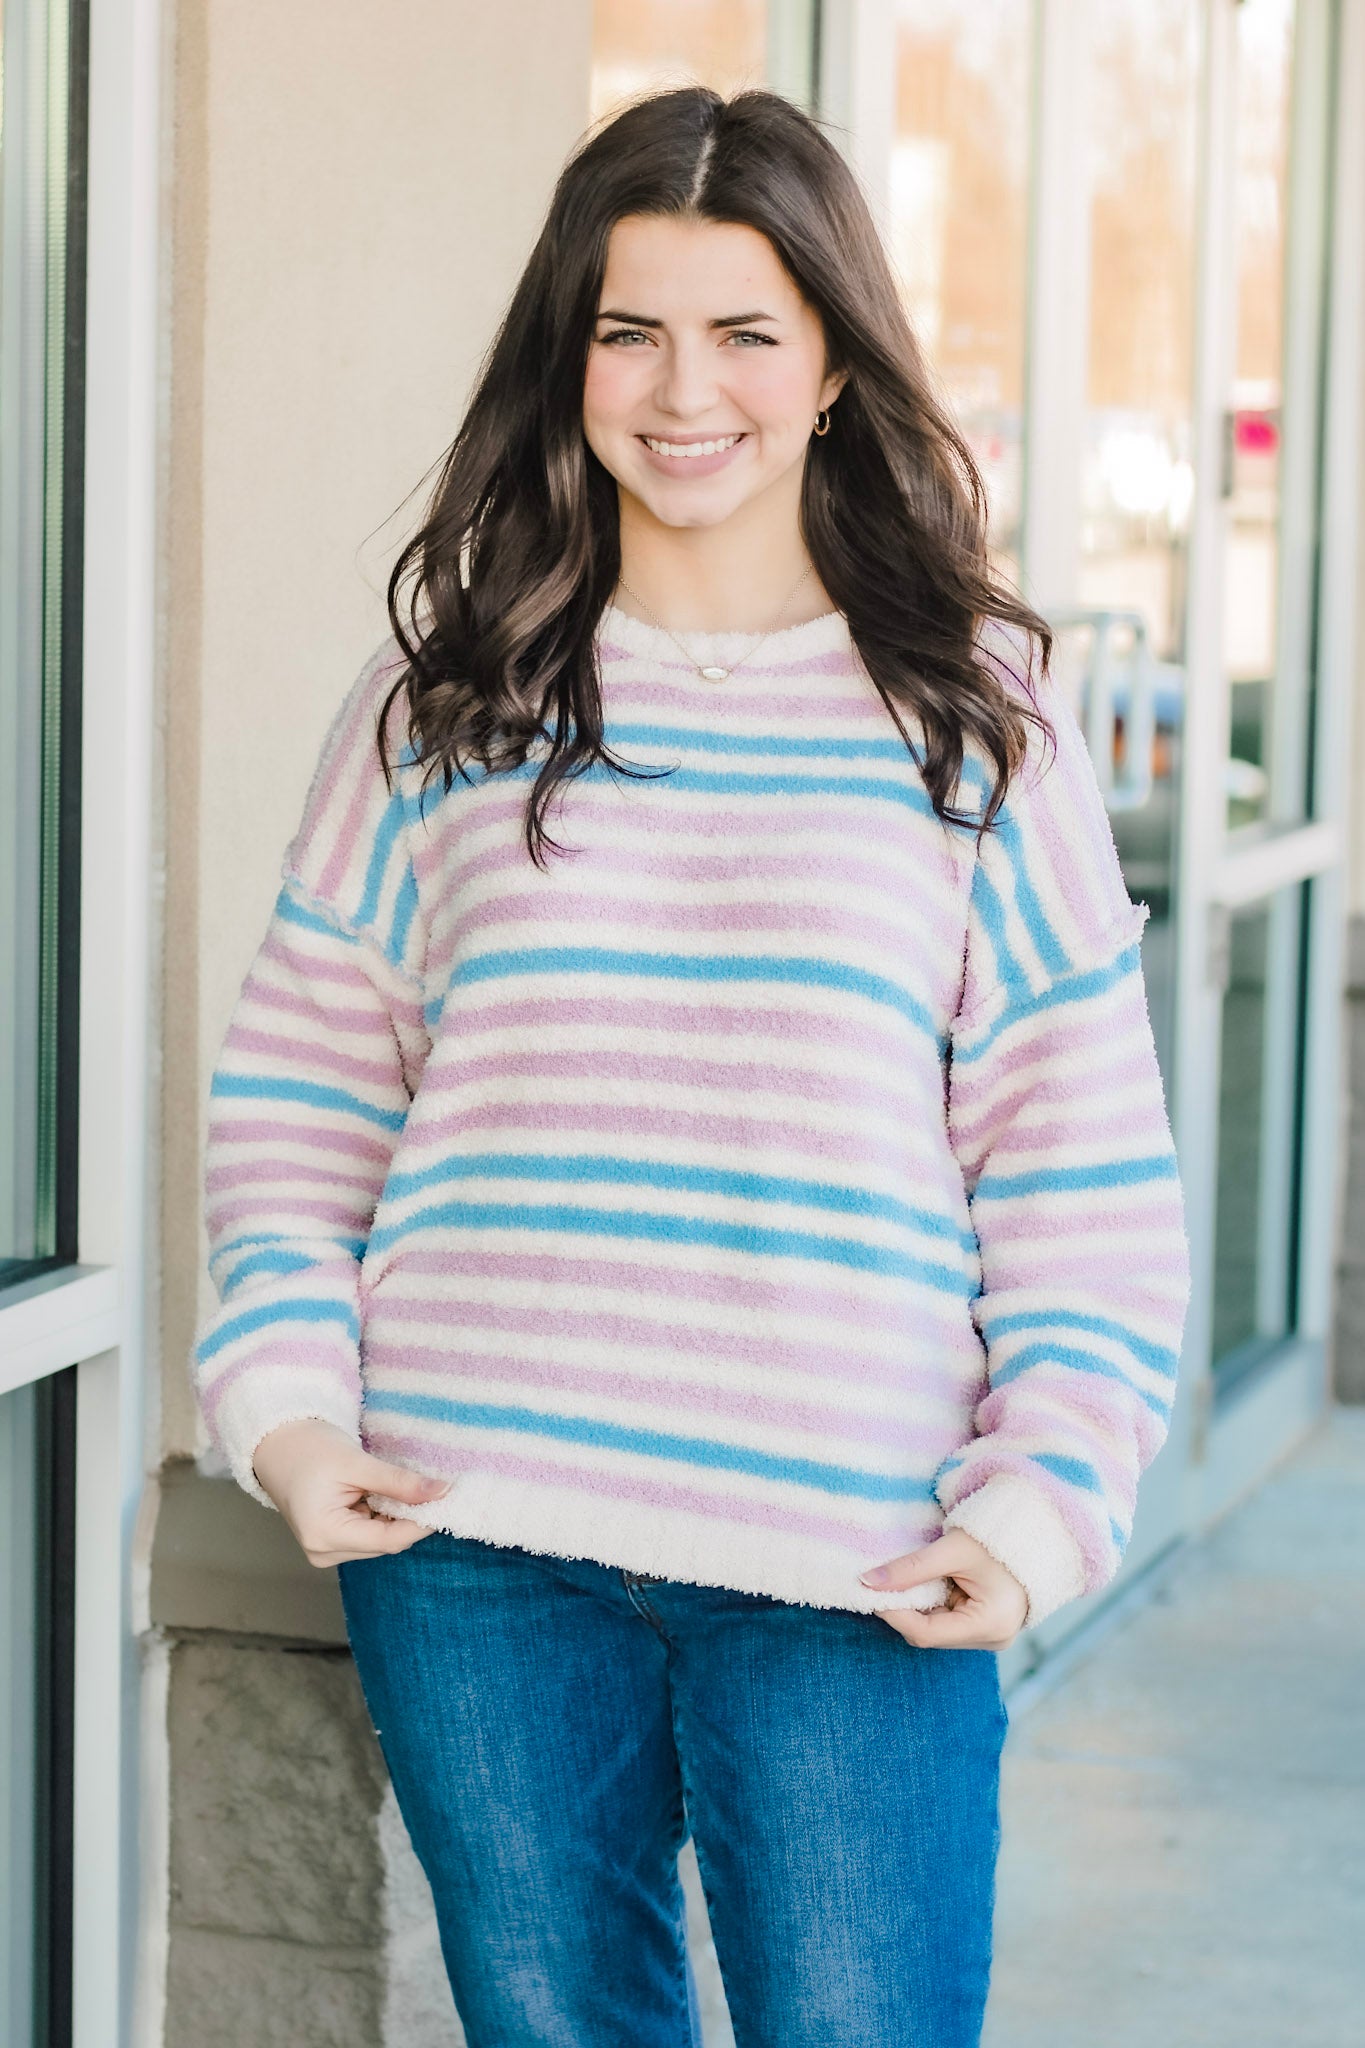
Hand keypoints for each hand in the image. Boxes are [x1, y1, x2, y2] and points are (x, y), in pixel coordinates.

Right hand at [251, 1417, 450, 1568]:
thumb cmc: (308, 1449)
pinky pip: (370, 1534)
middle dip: (412, 1517)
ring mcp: (326, 1550)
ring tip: (404, 1487)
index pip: (388, 1540)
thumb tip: (441, 1492)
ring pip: (381, 1540)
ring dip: (398, 1516)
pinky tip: (386, 1494)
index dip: (422, 1522)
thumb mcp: (356, 1462)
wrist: (277, 1446)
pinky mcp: (332, 1542)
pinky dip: (385, 1516)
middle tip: (435, 1488)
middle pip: (386, 1543)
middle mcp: (323, 1552)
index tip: (449, 1500)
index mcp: (324, 1534)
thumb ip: (398, 1482)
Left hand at [860, 1528, 1027, 1648]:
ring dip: (917, 1606)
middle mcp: (992, 1639)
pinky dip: (932, 1604)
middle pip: (930, 1634)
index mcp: (990, 1624)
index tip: (870, 1590)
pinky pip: (947, 1622)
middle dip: (903, 1609)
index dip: (894, 1613)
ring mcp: (990, 1636)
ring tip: (909, 1577)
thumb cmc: (1000, 1538)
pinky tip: (927, 1583)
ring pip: (936, 1629)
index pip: (926, 1633)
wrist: (1037, 1534)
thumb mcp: (954, 1550)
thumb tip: (868, 1582)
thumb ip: (911, 1567)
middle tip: (882, 1581)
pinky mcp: (985, 1627)